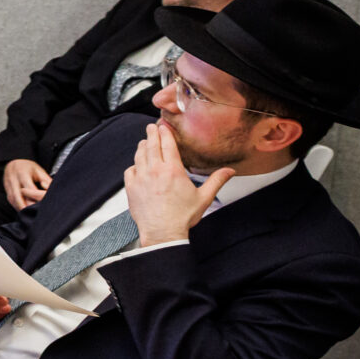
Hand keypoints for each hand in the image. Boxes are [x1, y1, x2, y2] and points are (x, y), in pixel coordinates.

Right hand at [1, 158, 53, 209]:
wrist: (12, 163)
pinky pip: (11, 201)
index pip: (29, 189)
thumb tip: (52, 192)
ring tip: (30, 215)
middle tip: (37, 214)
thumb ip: (46, 181)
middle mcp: (13, 180)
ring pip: (14, 200)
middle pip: (19, 197)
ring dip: (21, 208)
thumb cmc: (28, 168)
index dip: (36, 197)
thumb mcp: (39, 171)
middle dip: (27, 206)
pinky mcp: (7, 191)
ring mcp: (8, 186)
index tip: (44, 204)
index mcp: (23, 173)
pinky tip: (25, 212)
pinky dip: (18, 207)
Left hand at [123, 121, 226, 247]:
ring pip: (139, 156)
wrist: (163, 232)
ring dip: (142, 146)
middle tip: (151, 126)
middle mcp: (154, 170)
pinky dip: (134, 165)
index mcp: (172, 170)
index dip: (165, 133)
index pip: (167, 145)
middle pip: (151, 146)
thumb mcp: (204, 197)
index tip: (163, 126)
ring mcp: (140, 178)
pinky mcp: (131, 188)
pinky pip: (130, 170)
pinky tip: (137, 165)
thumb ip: (216, 181)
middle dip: (151, 134)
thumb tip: (230, 170)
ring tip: (144, 142)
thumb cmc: (183, 216)